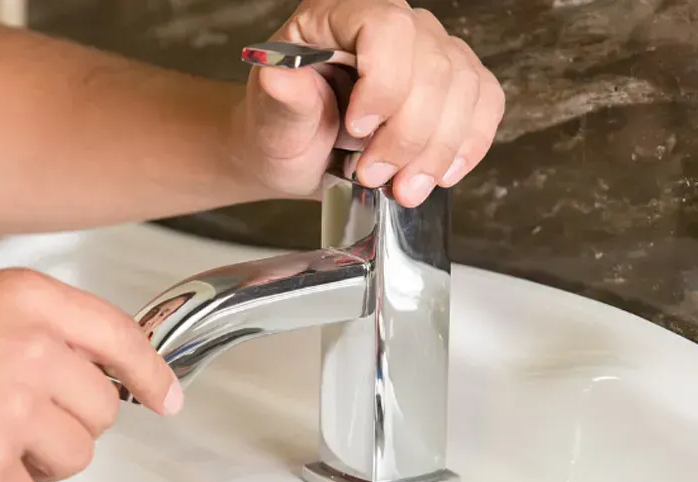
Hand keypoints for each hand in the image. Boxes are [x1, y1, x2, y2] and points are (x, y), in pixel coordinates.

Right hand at [0, 268, 180, 481]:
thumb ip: (35, 330)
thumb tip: (87, 370)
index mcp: (30, 302)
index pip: (120, 336)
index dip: (151, 373)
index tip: (166, 398)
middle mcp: (32, 349)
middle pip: (102, 411)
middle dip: (72, 427)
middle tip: (29, 427)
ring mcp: (12, 407)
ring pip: (75, 458)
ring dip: (42, 465)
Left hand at [235, 0, 504, 207]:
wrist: (297, 156)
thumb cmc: (282, 131)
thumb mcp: (270, 120)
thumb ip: (281, 99)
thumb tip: (281, 79)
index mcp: (340, 15)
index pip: (387, 28)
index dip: (384, 85)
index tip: (358, 131)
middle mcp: (392, 26)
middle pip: (434, 66)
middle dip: (408, 136)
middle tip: (373, 176)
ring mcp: (428, 54)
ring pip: (465, 90)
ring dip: (438, 152)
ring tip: (403, 189)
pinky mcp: (452, 88)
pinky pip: (486, 103)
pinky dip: (468, 145)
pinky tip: (440, 174)